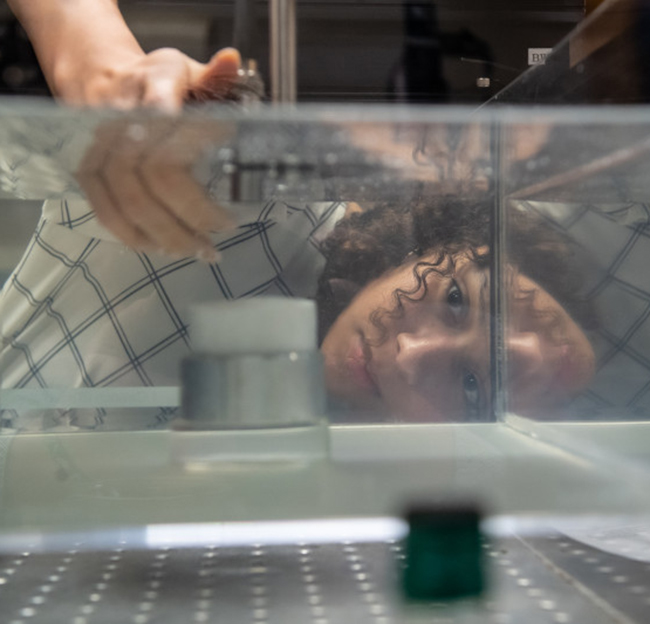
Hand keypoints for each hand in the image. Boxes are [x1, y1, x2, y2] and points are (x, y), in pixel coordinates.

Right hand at [73, 48, 245, 259]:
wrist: (101, 78)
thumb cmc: (159, 81)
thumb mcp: (189, 71)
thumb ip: (215, 76)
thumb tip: (232, 61)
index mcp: (154, 84)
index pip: (170, 126)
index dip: (193, 159)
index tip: (224, 208)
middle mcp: (120, 114)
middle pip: (154, 175)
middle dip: (190, 215)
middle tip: (219, 240)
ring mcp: (99, 145)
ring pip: (129, 199)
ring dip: (165, 233)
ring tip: (196, 251)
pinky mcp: (86, 168)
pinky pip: (104, 209)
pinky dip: (132, 234)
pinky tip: (160, 248)